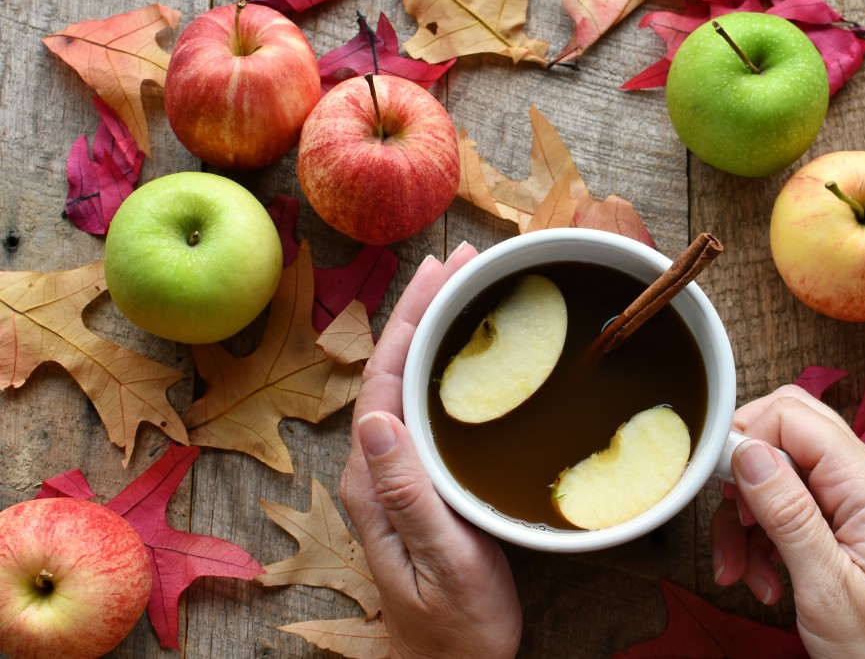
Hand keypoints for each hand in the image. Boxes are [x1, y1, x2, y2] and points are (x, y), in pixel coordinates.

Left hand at [339, 243, 521, 658]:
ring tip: (467, 286)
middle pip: (394, 368)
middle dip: (423, 308)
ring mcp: (398, 471)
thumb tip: (378, 419)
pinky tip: (469, 351)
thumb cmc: (456, 626)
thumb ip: (410, 497)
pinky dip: (445, 364)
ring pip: (409, 381)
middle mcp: (380, 467)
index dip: (413, 321)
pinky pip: (426, 403)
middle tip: (463, 259)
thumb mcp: (442, 565)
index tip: (445, 273)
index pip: (386, 381)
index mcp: (377, 481)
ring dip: (433, 329)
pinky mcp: (421, 478)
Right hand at [711, 385, 864, 657]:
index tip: (717, 482)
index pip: (791, 416)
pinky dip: (760, 539)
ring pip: (776, 473)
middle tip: (728, 516)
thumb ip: (788, 513)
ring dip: (745, 519)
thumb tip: (748, 452)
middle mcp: (861, 482)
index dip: (745, 439)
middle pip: (783, 432)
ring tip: (740, 569)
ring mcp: (851, 502)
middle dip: (742, 473)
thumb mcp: (828, 588)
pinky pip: (785, 508)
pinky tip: (762, 578)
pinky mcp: (840, 524)